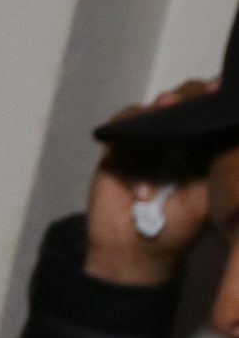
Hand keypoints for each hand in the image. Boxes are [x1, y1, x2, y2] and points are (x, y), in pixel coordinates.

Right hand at [86, 81, 217, 284]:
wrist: (134, 250)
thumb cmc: (178, 227)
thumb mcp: (207, 194)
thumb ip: (215, 159)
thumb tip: (220, 126)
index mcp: (203, 149)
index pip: (211, 113)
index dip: (215, 97)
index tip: (219, 87)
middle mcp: (177, 140)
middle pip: (184, 101)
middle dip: (188, 96)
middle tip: (189, 98)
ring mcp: (146, 142)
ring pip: (153, 108)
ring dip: (159, 107)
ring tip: (165, 106)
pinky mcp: (118, 148)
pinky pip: (122, 123)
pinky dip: (129, 126)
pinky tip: (135, 135)